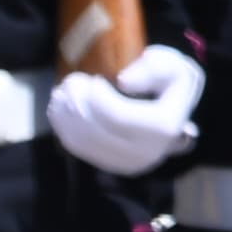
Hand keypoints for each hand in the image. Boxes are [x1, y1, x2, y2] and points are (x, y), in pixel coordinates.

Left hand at [47, 42, 207, 176]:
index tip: (93, 79)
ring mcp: (127, 164)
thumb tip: (122, 81)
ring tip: (60, 92)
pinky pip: (79, 149)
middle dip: (75, 103)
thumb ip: (154, 69)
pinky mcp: (111, 165)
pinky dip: (64, 127)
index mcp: (163, 128)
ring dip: (65, 115)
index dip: (97, 97)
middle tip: (69, 81)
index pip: (118, 116)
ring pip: (83, 141)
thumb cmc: (169, 83)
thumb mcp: (173, 66)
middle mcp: (146, 153)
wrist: (171, 111)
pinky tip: (58, 109)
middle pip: (97, 131)